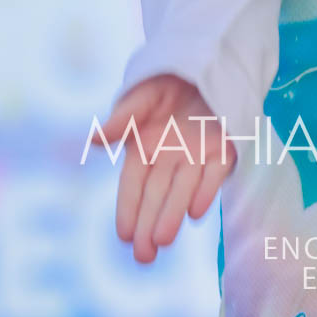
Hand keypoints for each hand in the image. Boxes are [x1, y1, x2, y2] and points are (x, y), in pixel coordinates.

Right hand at [97, 74, 234, 263]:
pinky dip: (205, 191)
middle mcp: (170, 159)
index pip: (133, 186)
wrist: (207, 60)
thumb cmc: (166, 82)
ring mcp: (197, 156)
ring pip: (183, 190)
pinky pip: (214, 172)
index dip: (129, 210)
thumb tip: (92, 140)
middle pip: (157, 196)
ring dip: (173, 214)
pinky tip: (195, 212)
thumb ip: (122, 120)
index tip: (124, 235)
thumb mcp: (141, 97)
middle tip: (144, 257)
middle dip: (150, 226)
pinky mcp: (225, 148)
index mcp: (144, 149)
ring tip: (163, 241)